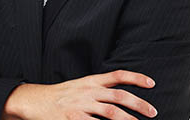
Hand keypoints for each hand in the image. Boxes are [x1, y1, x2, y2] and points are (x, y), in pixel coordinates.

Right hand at [4, 70, 156, 118]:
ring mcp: (82, 104)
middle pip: (119, 95)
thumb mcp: (80, 85)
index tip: (151, 83)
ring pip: (111, 111)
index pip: (117, 75)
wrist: (36, 100)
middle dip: (139, 103)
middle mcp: (89, 90)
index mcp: (92, 81)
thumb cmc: (61, 95)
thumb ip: (98, 89)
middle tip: (153, 112)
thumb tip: (118, 96)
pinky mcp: (73, 117)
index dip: (135, 77)